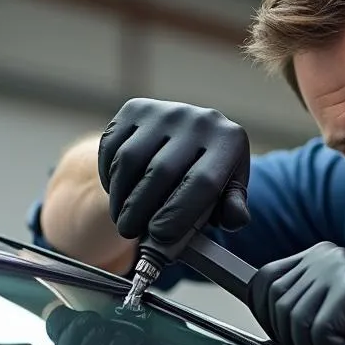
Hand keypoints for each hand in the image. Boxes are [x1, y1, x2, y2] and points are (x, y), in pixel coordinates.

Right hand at [97, 98, 249, 244]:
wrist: (188, 142)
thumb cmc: (209, 179)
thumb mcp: (227, 195)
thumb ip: (232, 211)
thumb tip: (235, 219)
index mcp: (229, 141)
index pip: (202, 182)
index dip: (178, 213)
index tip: (159, 236)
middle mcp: (199, 120)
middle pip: (161, 171)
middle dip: (141, 210)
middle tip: (132, 232)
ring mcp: (166, 111)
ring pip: (130, 159)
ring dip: (121, 197)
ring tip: (123, 220)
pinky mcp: (136, 109)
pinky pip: (112, 146)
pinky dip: (109, 176)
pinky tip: (117, 194)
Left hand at [247, 243, 344, 344]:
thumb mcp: (314, 325)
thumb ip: (284, 311)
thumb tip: (245, 304)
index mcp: (311, 258)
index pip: (259, 286)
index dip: (274, 322)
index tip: (308, 339)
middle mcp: (323, 255)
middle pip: (275, 308)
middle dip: (298, 344)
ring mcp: (338, 269)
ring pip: (295, 324)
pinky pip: (320, 335)